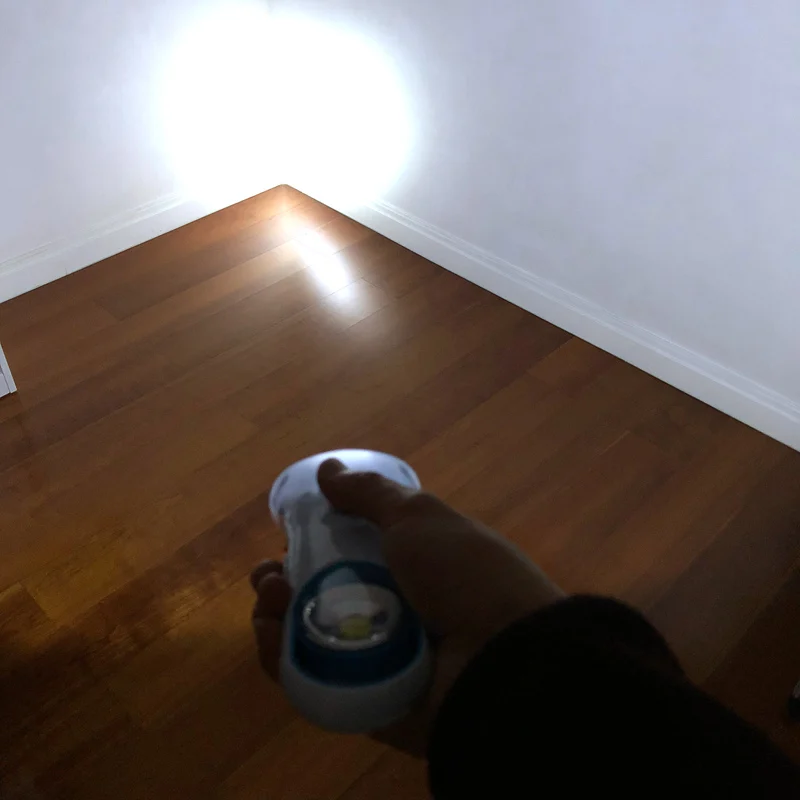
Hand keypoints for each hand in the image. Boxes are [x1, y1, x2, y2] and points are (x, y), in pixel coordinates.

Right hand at [251, 458, 563, 753]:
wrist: (501, 659)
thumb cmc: (462, 574)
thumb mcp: (418, 517)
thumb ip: (370, 495)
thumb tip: (328, 469)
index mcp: (406, 568)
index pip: (346, 555)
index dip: (312, 543)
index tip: (290, 535)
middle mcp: (387, 612)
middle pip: (317, 597)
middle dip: (281, 582)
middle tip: (272, 578)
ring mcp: (372, 660)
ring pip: (305, 638)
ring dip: (275, 615)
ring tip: (271, 599)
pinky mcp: (358, 702)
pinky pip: (308, 681)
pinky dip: (281, 659)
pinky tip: (272, 634)